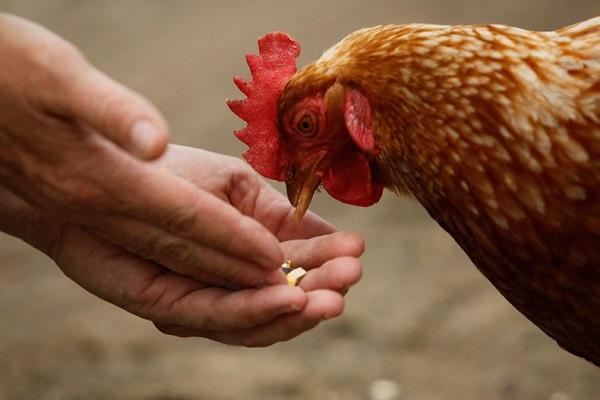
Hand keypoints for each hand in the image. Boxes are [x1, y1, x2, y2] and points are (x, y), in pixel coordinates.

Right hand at [0, 14, 286, 286]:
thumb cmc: (11, 78)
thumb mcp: (55, 76)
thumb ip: (109, 112)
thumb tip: (154, 143)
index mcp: (101, 180)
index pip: (184, 218)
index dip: (233, 237)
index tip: (276, 254)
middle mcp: (99, 214)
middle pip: (186, 255)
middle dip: (241, 274)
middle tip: (294, 292)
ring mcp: (95, 225)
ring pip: (173, 267)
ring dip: (226, 284)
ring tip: (272, 292)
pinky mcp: (94, 225)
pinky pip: (156, 259)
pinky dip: (197, 273)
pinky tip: (222, 274)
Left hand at [0, 145, 364, 345]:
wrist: (100, 177)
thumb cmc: (166, 175)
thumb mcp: (233, 186)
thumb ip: (272, 215)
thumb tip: (322, 233)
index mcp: (248, 249)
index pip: (296, 261)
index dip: (327, 259)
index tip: (358, 251)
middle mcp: (231, 280)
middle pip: (284, 297)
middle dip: (321, 288)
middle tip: (351, 277)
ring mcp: (205, 299)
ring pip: (260, 319)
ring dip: (297, 310)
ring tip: (330, 297)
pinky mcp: (174, 310)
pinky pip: (220, 317)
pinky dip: (255, 312)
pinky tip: (287, 298)